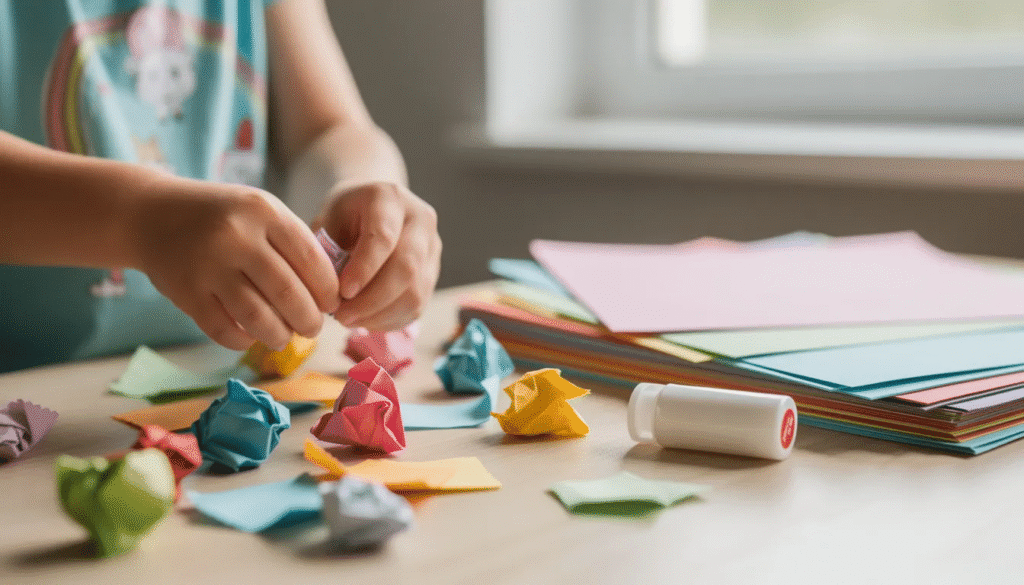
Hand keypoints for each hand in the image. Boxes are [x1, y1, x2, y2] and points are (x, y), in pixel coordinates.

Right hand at [128, 175, 339, 350]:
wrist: (151, 213)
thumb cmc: (221, 216)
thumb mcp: (259, 211)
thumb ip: (293, 243)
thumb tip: (330, 295)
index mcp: (263, 211)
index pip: (312, 260)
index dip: (328, 290)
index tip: (332, 305)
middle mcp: (236, 236)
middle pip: (289, 293)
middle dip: (309, 320)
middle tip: (313, 328)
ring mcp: (208, 265)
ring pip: (260, 318)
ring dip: (280, 336)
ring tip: (284, 336)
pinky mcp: (186, 293)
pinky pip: (226, 331)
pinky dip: (245, 341)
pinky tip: (251, 337)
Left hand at [316, 181, 440, 330]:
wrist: (372, 209)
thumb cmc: (344, 215)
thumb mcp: (327, 221)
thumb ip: (326, 252)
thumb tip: (329, 294)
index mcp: (390, 198)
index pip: (383, 237)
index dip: (363, 269)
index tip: (341, 292)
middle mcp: (420, 219)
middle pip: (407, 267)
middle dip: (373, 299)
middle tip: (342, 316)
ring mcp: (432, 247)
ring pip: (415, 292)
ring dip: (380, 314)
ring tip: (350, 320)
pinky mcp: (433, 272)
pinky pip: (417, 305)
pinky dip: (390, 320)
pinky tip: (366, 320)